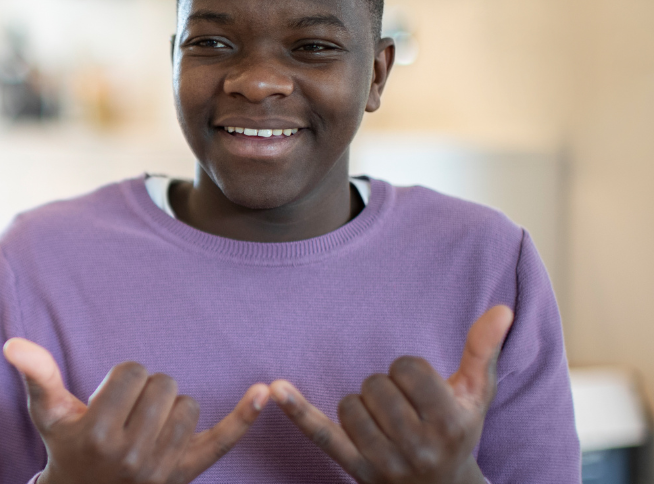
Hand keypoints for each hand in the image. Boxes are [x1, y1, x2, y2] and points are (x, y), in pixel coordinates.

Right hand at [3, 338, 268, 483]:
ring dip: (170, 407)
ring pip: (187, 405)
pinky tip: (265, 392)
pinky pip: (223, 440)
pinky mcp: (188, 474)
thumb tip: (14, 343)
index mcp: (99, 433)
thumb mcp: (48, 413)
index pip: (132, 372)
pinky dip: (245, 416)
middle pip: (163, 384)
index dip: (123, 377)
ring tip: (146, 425)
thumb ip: (37, 375)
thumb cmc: (67, 446)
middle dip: (147, 389)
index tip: (110, 397)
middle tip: (128, 413)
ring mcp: (164, 468)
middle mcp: (133, 454)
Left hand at [271, 305, 514, 483]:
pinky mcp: (355, 469)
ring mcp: (384, 461)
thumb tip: (502, 309)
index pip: (407, 368)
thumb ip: (484, 350)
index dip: (408, 370)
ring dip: (362, 404)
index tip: (419, 387)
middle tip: (403, 408)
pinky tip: (276, 389)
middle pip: (376, 385)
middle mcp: (418, 446)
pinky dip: (297, 410)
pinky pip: (320, 433)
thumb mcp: (477, 395)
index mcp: (450, 422)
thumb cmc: (459, 431)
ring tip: (385, 420)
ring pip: (350, 403)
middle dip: (386, 387)